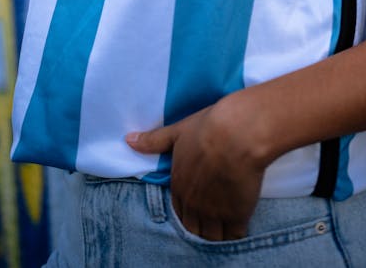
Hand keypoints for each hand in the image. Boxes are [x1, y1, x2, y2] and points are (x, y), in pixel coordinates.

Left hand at [126, 95, 265, 240]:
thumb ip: (154, 141)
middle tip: (208, 223)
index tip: (194, 209)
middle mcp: (193, 203)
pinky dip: (234, 236)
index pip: (177, 211)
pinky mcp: (236, 215)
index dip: (185, 211)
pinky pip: (233, 236)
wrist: (236, 133)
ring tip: (223, 228)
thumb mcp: (177, 131)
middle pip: (193, 228)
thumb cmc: (207, 128)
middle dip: (198, 227)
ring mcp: (214, 212)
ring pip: (211, 237)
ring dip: (214, 235)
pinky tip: (237, 229)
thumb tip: (128, 140)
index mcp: (178, 185)